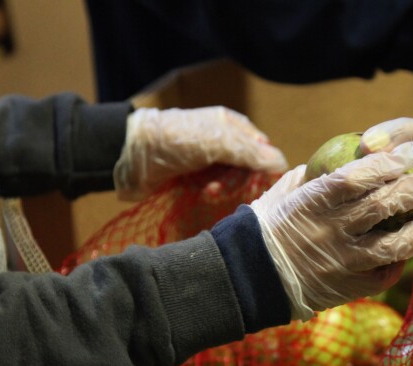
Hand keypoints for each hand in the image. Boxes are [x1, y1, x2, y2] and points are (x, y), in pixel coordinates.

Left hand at [114, 106, 287, 200]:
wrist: (129, 154)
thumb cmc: (175, 140)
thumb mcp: (216, 142)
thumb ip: (250, 153)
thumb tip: (283, 164)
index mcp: (232, 126)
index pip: (262, 150)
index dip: (259, 166)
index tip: (251, 179)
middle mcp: (225, 142)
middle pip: (249, 168)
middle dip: (238, 180)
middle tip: (220, 187)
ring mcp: (210, 160)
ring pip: (234, 181)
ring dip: (224, 189)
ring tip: (207, 191)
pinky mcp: (197, 178)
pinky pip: (217, 189)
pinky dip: (212, 193)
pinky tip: (201, 193)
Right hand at [249, 142, 412, 320]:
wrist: (250, 278)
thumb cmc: (266, 228)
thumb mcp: (286, 192)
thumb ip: (316, 176)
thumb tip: (344, 159)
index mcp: (314, 201)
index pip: (360, 176)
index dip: (391, 162)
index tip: (411, 151)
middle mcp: (331, 230)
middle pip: (385, 205)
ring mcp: (343, 261)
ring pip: (394, 245)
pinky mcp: (350, 287)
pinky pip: (384, 273)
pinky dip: (400, 262)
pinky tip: (411, 252)